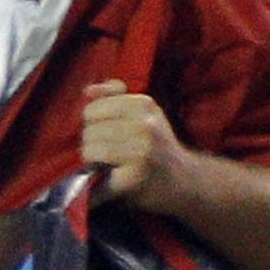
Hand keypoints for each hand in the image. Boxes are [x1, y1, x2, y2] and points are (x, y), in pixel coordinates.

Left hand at [83, 79, 190, 212]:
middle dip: (93, 142)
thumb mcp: (142, 113)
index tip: (109, 132)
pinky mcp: (134, 174)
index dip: (94, 123)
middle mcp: (144, 124)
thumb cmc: (155, 144)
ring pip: (89, 149)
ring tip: (112, 162)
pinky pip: (96, 168)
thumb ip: (113, 97)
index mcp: (143, 105)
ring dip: (93, 159)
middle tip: (112, 151)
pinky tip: (111, 174)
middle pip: (89, 130)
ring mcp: (141, 149)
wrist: (181, 179)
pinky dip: (95, 173)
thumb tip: (87, 90)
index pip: (92, 110)